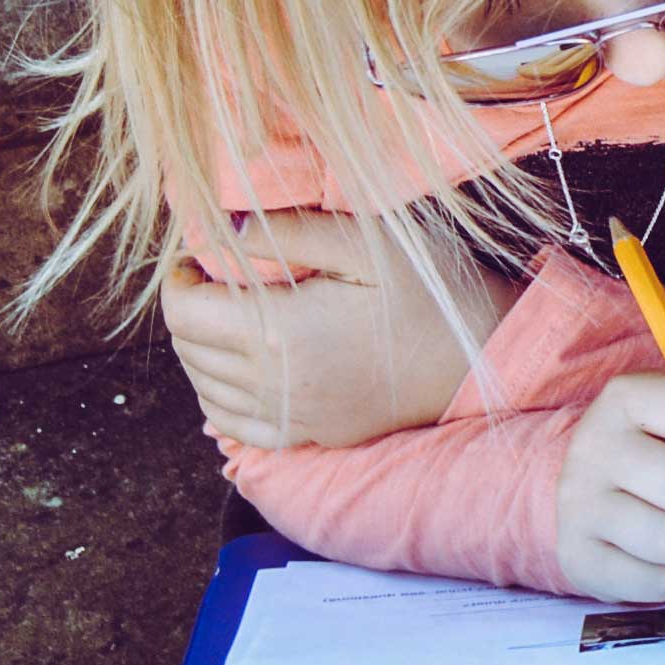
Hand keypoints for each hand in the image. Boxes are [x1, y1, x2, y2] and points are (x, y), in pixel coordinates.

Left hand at [164, 210, 524, 449]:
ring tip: (227, 317)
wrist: (486, 356)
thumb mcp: (366, 240)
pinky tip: (239, 371)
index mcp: (280, 332)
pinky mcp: (312, 435)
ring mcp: (293, 417)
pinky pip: (235, 426)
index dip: (178, 279)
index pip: (184, 311)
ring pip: (205, 389)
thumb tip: (218, 229)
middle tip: (213, 279)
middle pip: (189, 349)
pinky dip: (219, 398)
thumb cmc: (430, 291)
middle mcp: (276, 384)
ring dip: (200, 351)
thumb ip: (288, 230)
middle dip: (188, 309)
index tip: (197, 257)